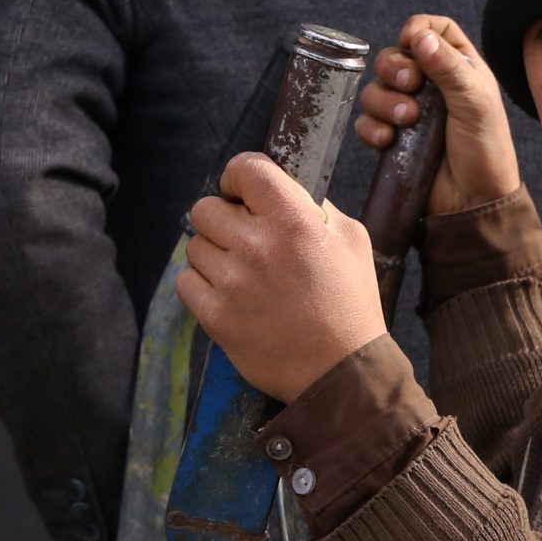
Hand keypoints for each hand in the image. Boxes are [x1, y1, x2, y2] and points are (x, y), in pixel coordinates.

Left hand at [177, 154, 385, 401]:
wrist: (342, 372)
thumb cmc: (352, 306)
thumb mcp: (355, 244)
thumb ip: (320, 212)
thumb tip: (287, 196)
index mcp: (295, 221)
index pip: (246, 169)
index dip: (240, 177)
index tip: (244, 194)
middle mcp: (257, 245)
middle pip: (205, 208)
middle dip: (224, 220)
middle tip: (246, 242)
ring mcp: (232, 281)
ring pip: (194, 246)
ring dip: (216, 257)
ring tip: (245, 277)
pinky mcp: (214, 314)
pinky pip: (186, 282)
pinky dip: (204, 287)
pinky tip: (232, 297)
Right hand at [353, 14, 519, 216]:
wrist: (473, 200)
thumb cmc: (486, 149)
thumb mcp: (475, 103)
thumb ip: (449, 68)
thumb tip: (420, 36)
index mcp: (459, 69)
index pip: (434, 29)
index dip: (419, 29)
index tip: (413, 43)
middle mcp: (432, 85)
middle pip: (395, 55)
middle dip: (394, 66)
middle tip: (410, 84)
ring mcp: (410, 110)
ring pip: (375, 87)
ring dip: (384, 100)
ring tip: (408, 120)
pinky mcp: (392, 137)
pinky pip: (366, 121)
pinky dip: (372, 127)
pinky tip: (389, 141)